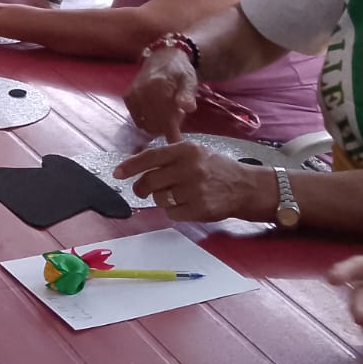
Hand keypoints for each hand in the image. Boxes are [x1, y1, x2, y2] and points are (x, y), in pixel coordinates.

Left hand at [113, 140, 276, 222]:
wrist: (245, 187)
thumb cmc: (214, 168)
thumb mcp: (195, 151)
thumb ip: (169, 155)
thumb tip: (137, 163)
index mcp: (186, 150)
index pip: (150, 157)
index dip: (130, 166)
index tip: (117, 173)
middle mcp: (190, 168)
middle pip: (150, 181)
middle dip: (141, 188)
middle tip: (141, 190)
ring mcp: (195, 189)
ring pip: (160, 198)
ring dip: (160, 199)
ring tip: (173, 195)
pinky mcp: (200, 209)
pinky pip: (172, 213)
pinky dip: (173, 211)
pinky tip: (185, 204)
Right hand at [123, 47, 199, 143]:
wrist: (163, 57)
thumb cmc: (179, 71)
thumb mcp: (189, 80)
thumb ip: (187, 94)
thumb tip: (188, 107)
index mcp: (158, 87)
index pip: (165, 119)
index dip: (172, 135)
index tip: (179, 145)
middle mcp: (141, 92)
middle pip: (155, 125)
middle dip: (167, 127)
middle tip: (177, 115)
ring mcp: (132, 95)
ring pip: (145, 125)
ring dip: (157, 125)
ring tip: (167, 112)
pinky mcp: (127, 98)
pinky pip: (137, 120)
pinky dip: (148, 121)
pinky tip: (156, 111)